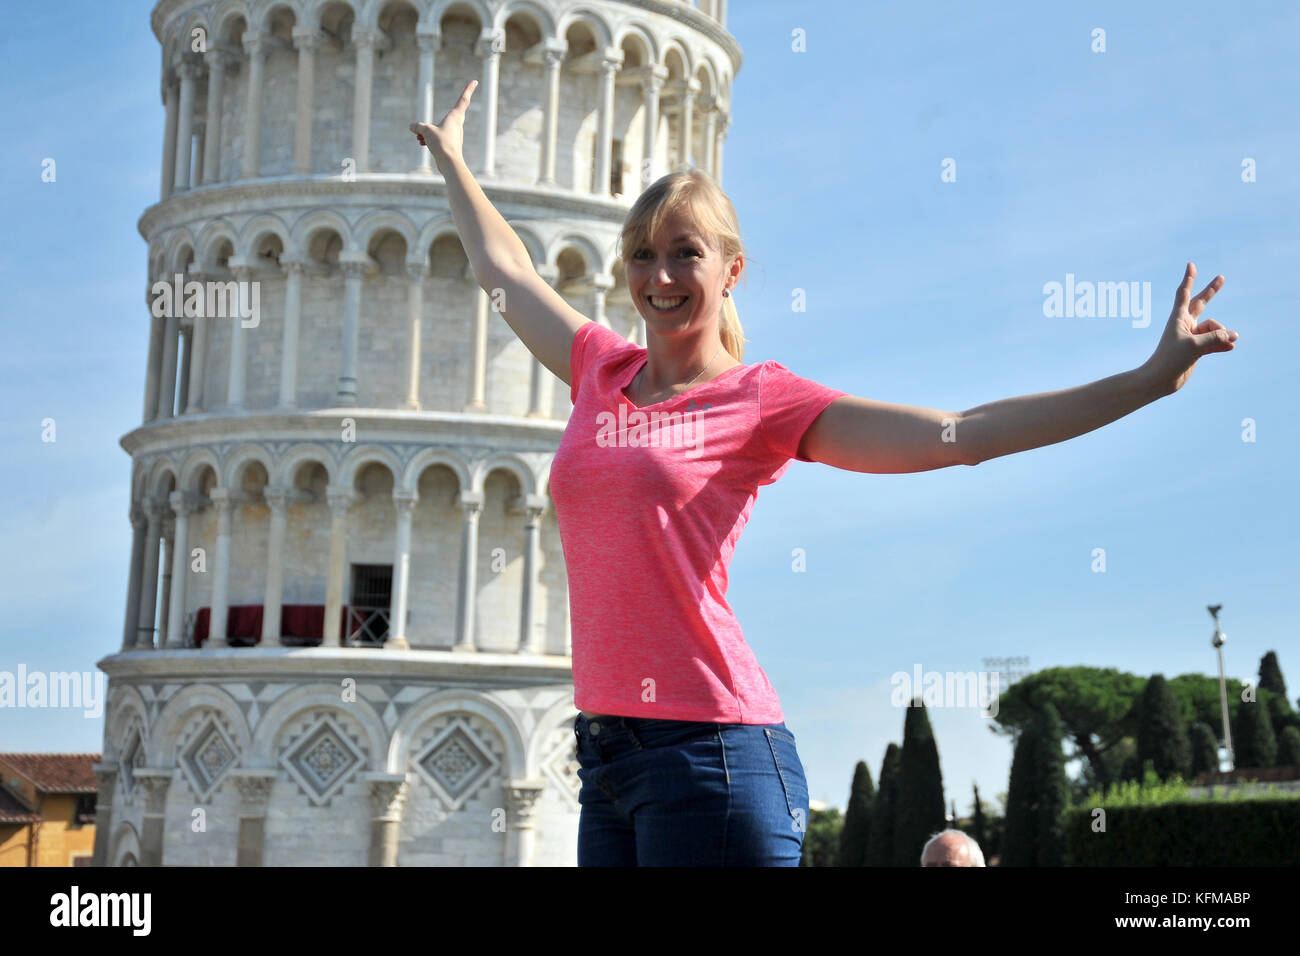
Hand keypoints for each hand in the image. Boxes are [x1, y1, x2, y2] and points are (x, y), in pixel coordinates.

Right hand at [409, 79, 476, 163]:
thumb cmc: (441, 144)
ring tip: (419, 138)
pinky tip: (421, 143)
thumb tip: (412, 126)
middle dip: (454, 106)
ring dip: (428, 131)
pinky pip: (438, 136)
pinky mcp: (450, 144)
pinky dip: (429, 137)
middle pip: (455, 111)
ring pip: (439, 127)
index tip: (475, 81)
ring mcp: (454, 134)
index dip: (468, 89)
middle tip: (465, 94)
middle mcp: (456, 124)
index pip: (463, 99)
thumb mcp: (426, 131)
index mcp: (455, 117)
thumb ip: (418, 127)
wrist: (449, 163)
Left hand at [1141, 262, 1236, 394]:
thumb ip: (1216, 338)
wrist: (1160, 380)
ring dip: (1223, 334)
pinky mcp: (1196, 350)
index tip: (1191, 265)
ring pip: (1214, 329)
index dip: (1189, 279)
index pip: (1184, 293)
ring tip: (1231, 341)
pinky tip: (1231, 346)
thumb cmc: (1170, 359)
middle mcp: (1185, 325)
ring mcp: (1191, 337)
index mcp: (1178, 318)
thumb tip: (1233, 335)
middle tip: (1221, 278)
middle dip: (1211, 291)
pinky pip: (1215, 342)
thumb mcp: (1194, 346)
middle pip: (1201, 303)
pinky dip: (1222, 344)